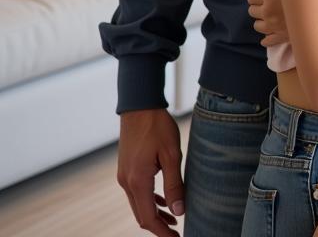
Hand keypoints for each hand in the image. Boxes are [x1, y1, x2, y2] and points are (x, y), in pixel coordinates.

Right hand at [117, 108, 184, 235]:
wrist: (139, 106)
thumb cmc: (158, 127)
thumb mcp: (172, 154)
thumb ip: (174, 184)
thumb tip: (179, 211)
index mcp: (138, 181)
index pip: (148, 218)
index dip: (162, 232)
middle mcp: (127, 182)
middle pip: (142, 215)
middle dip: (159, 227)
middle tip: (177, 233)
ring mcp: (124, 176)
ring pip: (139, 204)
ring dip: (155, 214)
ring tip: (174, 220)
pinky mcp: (126, 169)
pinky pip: (137, 192)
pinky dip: (150, 200)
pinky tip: (163, 201)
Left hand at [246, 0, 288, 46]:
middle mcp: (268, 12)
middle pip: (252, 11)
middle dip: (259, 6)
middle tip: (270, 3)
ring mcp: (273, 27)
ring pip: (257, 26)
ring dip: (263, 20)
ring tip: (272, 15)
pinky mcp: (281, 37)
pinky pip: (267, 40)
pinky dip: (268, 37)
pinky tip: (273, 32)